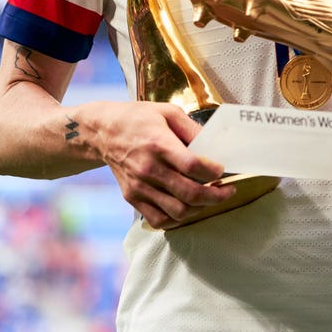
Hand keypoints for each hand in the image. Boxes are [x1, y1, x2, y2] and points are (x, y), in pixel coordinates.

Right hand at [92, 101, 235, 228]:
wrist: (103, 132)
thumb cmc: (138, 118)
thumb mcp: (167, 111)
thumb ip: (191, 128)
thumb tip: (212, 145)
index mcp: (159, 144)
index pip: (193, 165)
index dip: (213, 171)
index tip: (223, 169)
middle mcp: (149, 169)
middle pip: (189, 194)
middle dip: (216, 196)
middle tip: (227, 191)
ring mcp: (140, 187)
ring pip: (178, 212)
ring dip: (200, 209)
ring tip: (210, 198)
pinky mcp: (133, 198)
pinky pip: (159, 220)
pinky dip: (178, 220)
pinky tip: (188, 208)